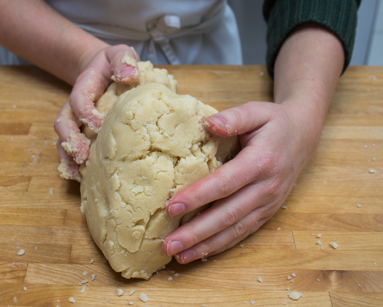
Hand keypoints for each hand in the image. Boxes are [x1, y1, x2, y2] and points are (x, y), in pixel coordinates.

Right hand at [54, 45, 139, 179]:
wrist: (104, 69)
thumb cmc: (114, 64)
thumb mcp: (119, 54)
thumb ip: (123, 60)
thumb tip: (130, 75)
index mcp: (85, 87)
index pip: (79, 100)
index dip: (86, 113)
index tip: (100, 124)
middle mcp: (75, 107)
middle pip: (64, 124)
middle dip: (70, 141)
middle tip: (82, 156)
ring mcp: (77, 122)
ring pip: (63, 140)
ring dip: (68, 156)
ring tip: (77, 174)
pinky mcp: (82, 133)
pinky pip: (71, 149)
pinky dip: (72, 163)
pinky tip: (81, 177)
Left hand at [162, 100, 322, 262]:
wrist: (303, 136)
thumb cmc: (274, 122)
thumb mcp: (256, 111)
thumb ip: (233, 118)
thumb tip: (207, 124)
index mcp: (261, 162)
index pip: (225, 183)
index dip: (198, 197)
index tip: (171, 207)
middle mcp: (266, 188)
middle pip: (227, 215)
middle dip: (196, 232)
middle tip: (167, 245)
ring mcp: (268, 204)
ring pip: (234, 230)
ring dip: (205, 245)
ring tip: (178, 256)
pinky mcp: (267, 213)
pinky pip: (243, 233)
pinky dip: (221, 246)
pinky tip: (200, 253)